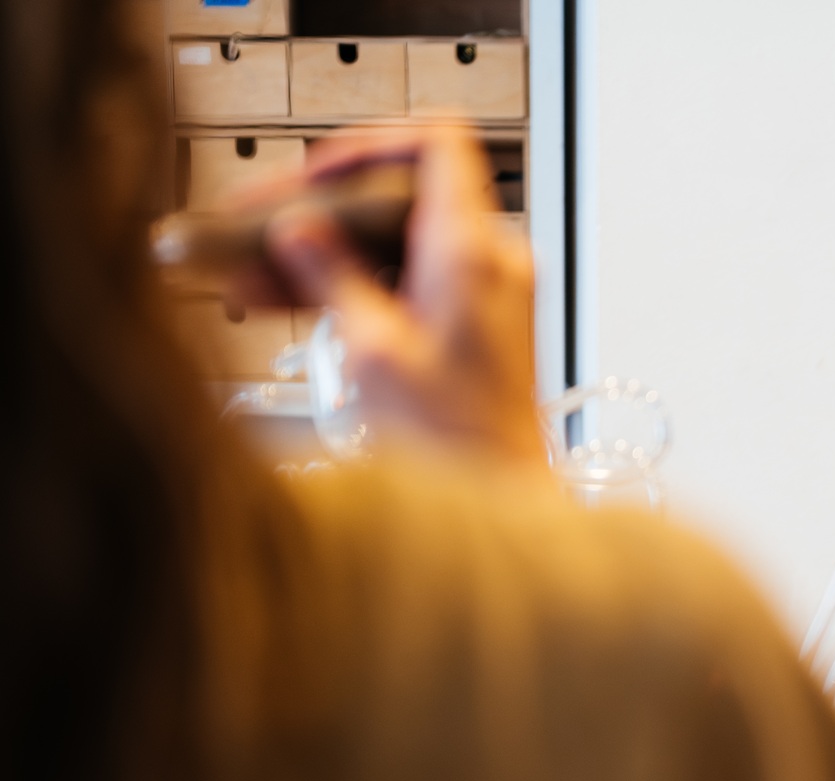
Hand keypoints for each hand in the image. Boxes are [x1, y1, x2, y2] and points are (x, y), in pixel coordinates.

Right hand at [249, 127, 543, 466]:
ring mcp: (485, 291)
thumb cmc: (461, 444)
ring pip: (393, 243)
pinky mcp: (474, 321)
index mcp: (474, 252)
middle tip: (255, 229)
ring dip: (323, 254)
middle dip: (320, 214)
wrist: (502, 502)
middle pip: (398, 197)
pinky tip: (288, 300)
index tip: (316, 172)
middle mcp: (491, 262)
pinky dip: (353, 284)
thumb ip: (332, 278)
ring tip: (251, 275)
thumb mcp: (374, 351)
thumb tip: (299, 233)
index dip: (369, 145)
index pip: (436, 143)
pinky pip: (406, 279)